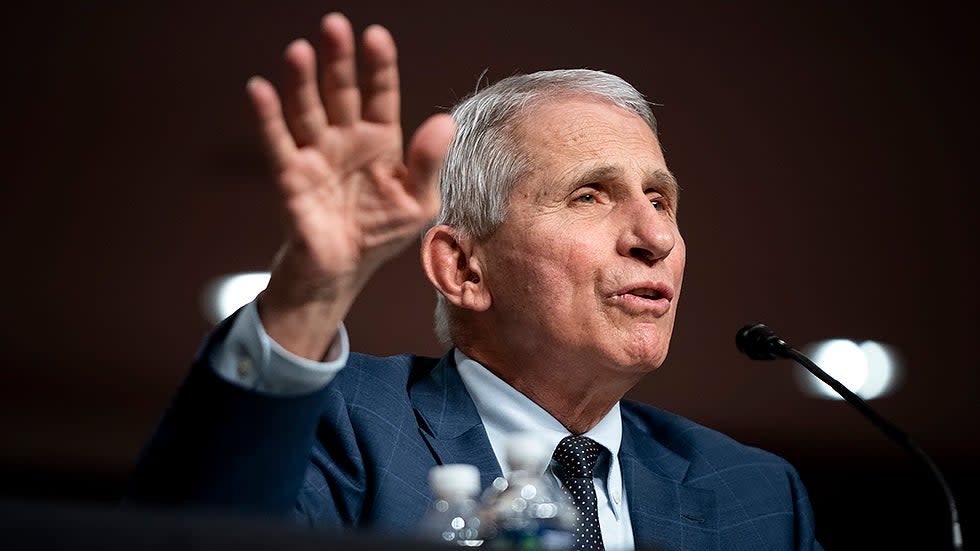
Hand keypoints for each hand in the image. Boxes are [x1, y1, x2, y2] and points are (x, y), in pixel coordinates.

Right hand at [246, 13, 453, 358]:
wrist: (342, 271)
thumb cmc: (381, 233)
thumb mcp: (417, 203)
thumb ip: (428, 163)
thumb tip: (443, 121)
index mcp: (381, 141)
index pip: (380, 95)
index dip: (378, 67)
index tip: (376, 36)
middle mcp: (346, 139)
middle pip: (340, 92)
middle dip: (338, 60)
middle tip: (334, 25)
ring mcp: (316, 154)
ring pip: (307, 110)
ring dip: (301, 81)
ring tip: (299, 51)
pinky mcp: (290, 177)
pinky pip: (278, 143)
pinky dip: (267, 117)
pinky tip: (259, 89)